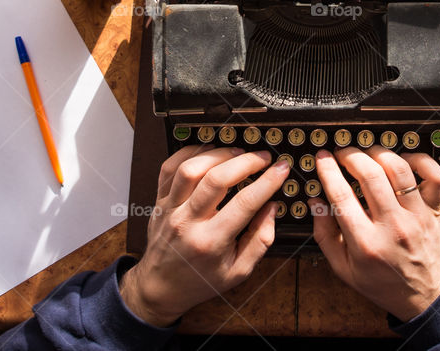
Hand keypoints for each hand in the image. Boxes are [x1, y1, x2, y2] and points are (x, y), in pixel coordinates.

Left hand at [119, 145, 289, 325]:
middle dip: (246, 161)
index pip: (244, 203)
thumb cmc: (201, 280)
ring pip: (190, 169)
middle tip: (262, 157)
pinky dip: (189, 153)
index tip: (281, 169)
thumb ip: (260, 241)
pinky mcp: (159, 201)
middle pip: (216, 179)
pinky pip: (169, 168)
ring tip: (237, 152)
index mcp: (211, 242)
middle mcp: (187, 222)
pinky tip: (208, 152)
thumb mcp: (238, 272)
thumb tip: (271, 208)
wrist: (160, 287)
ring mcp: (170, 209)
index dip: (267, 182)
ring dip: (217, 154)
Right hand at [310, 146, 439, 321]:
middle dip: (351, 155)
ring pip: (399, 169)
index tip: (323, 157)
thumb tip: (316, 202)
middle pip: (370, 175)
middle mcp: (393, 227)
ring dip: (379, 153)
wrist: (426, 299)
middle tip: (343, 152)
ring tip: (369, 154)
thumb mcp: (344, 270)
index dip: (327, 170)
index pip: (341, 196)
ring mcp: (416, 217)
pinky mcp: (435, 211)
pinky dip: (420, 160)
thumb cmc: (384, 284)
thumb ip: (325, 235)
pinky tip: (404, 159)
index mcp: (366, 243)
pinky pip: (434, 176)